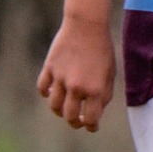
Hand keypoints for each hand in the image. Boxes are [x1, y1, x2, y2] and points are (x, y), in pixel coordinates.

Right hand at [38, 17, 114, 131]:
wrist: (87, 25)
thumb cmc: (102, 49)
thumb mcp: (110, 73)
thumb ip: (103, 95)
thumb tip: (94, 112)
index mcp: (96, 90)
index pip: (90, 120)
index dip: (91, 126)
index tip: (91, 126)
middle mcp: (77, 87)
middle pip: (70, 117)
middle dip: (74, 122)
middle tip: (77, 120)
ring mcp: (61, 78)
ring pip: (54, 106)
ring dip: (60, 111)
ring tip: (65, 107)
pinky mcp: (50, 68)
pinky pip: (42, 88)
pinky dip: (46, 93)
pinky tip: (53, 91)